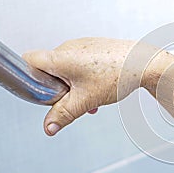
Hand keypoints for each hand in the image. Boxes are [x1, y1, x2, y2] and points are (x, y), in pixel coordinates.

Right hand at [23, 37, 144, 135]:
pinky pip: (82, 63)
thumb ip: (64, 114)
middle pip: (50, 69)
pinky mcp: (96, 47)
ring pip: (68, 68)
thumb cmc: (118, 75)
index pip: (29, 60)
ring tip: (91, 98)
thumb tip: (49, 127)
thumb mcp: (86, 100)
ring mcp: (84, 45)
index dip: (30, 77)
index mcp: (60, 57)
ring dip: (74, 86)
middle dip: (58, 88)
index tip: (43, 91)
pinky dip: (86, 78)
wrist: (144, 63)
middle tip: (73, 99)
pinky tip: (100, 89)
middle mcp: (70, 47)